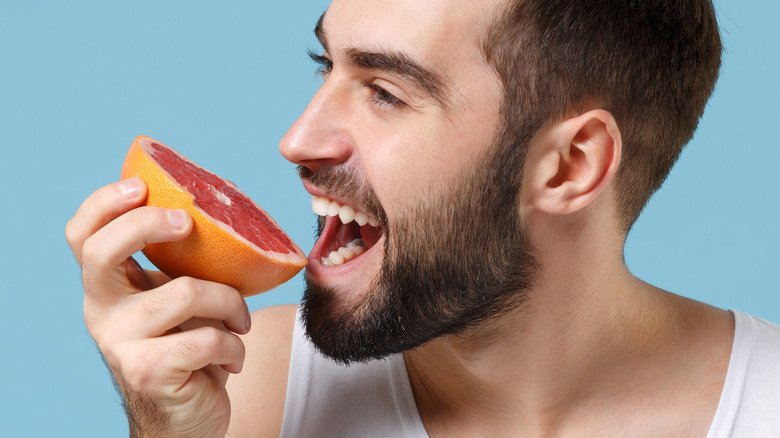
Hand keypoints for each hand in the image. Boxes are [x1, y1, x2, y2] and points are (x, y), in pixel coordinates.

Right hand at [66, 178, 250, 436]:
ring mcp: (119, 343)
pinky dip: (235, 345)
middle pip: (103, 252)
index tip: (141, 186)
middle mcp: (101, 311)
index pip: (83, 237)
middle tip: (188, 225)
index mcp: (108, 287)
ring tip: (241, 322)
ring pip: (185, 292)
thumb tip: (224, 201)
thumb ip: (186, 262)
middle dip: (148, 226)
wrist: (188, 416)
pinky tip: (233, 357)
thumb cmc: (191, 346)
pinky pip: (207, 338)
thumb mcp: (183, 299)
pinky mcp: (148, 371)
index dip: (103, 204)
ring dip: (230, 304)